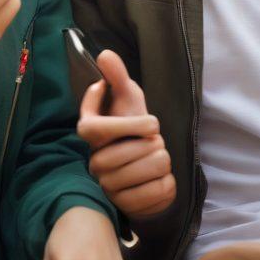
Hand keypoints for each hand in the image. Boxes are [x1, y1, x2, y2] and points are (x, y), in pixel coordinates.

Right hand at [78, 50, 175, 217]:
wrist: (141, 164)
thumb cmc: (132, 126)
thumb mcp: (127, 98)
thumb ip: (117, 76)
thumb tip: (104, 54)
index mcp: (90, 133)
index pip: (100, 128)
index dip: (131, 124)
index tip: (149, 121)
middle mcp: (94, 161)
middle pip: (139, 148)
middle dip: (156, 140)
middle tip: (152, 140)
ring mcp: (108, 185)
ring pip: (154, 167)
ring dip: (163, 159)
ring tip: (155, 158)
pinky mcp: (126, 205)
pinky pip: (161, 190)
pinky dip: (169, 181)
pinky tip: (160, 177)